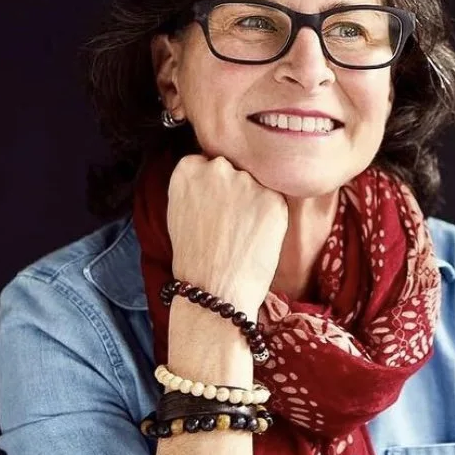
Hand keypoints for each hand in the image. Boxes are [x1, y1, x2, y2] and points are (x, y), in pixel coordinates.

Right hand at [167, 154, 287, 317]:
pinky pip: (275, 200)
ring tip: (243, 234)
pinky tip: (257, 237)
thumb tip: (215, 172)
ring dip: (255, 202)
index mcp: (188, 168)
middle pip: (235, 169)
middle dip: (236, 190)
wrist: (214, 291)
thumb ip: (196, 186)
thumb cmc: (194, 258)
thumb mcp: (179, 211)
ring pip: (257, 184)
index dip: (215, 188)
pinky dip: (271, 217)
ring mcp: (246, 181)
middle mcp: (217, 168)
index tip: (213, 207)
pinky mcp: (272, 199)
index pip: (209, 163)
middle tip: (230, 223)